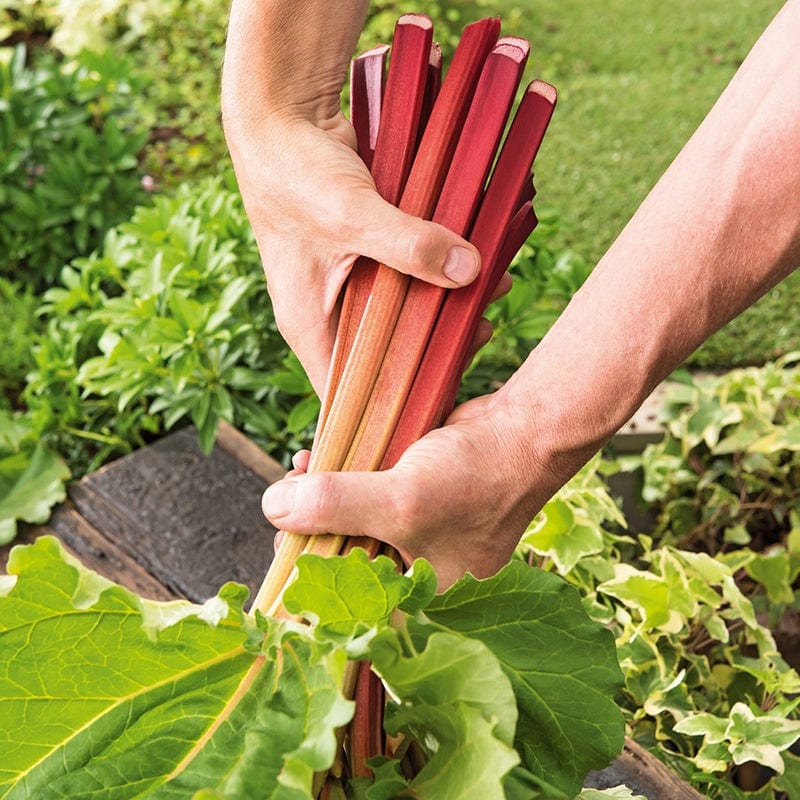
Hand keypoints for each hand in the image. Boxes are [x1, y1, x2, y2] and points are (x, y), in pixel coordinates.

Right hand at [224, 110, 480, 395]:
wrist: (281, 116)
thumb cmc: (293, 171)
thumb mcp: (350, 214)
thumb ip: (407, 244)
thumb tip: (469, 270)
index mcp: (309, 325)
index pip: (351, 391)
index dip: (393, 403)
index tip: (444, 393)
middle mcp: (328, 312)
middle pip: (386, 353)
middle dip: (434, 345)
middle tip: (479, 332)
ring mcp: (349, 283)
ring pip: (402, 313)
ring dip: (443, 304)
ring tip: (488, 292)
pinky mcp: (369, 254)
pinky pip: (408, 275)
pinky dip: (438, 270)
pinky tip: (475, 262)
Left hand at [262, 385, 572, 588]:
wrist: (524, 432)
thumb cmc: (480, 480)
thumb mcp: (402, 501)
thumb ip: (336, 506)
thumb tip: (272, 506)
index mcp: (418, 595)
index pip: (347, 603)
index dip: (307, 576)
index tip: (277, 546)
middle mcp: (414, 569)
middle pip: (343, 556)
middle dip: (310, 525)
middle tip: (284, 501)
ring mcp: (414, 530)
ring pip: (352, 519)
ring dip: (322, 496)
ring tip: (300, 469)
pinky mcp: (414, 497)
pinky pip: (367, 494)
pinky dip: (343, 477)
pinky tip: (320, 458)